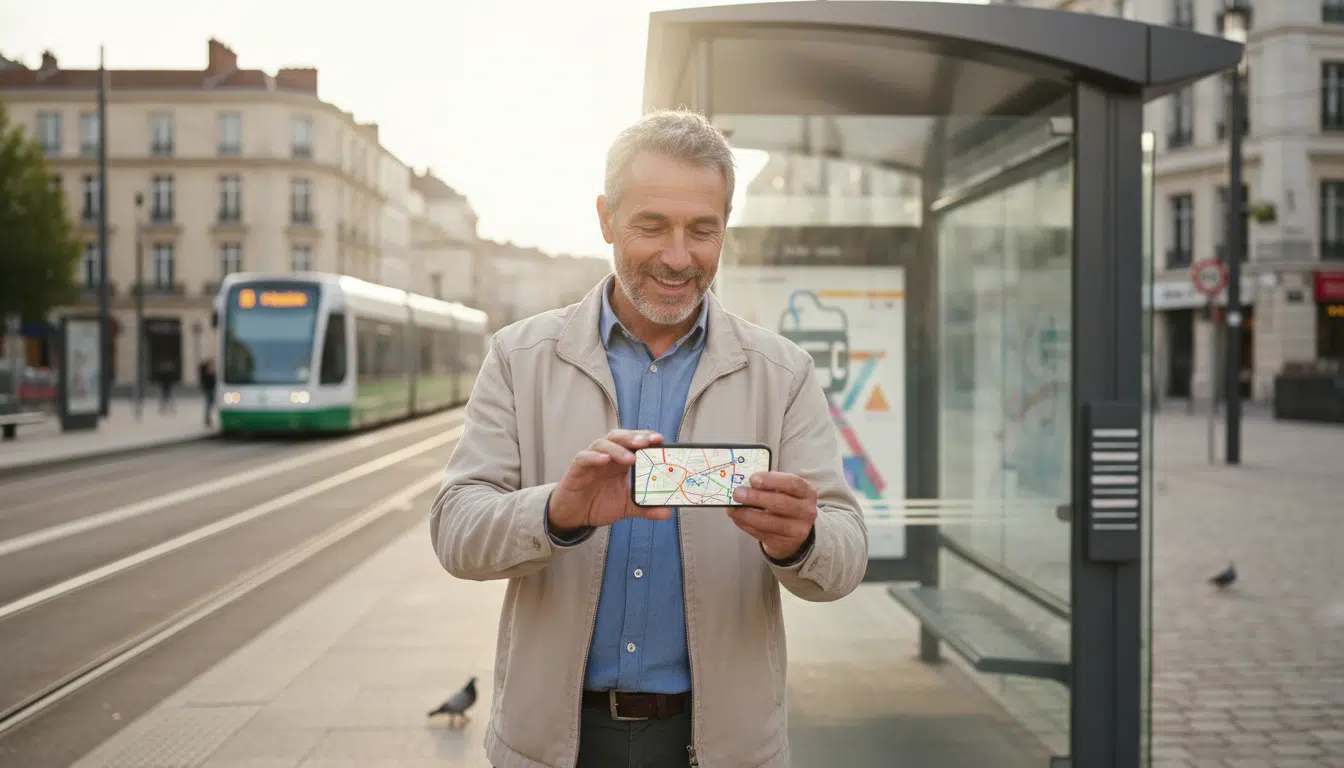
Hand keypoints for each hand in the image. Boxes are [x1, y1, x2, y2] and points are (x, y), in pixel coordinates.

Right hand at [548, 429, 671, 534]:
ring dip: (618, 448)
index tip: (660, 440)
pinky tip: (604, 460)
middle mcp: (608, 456)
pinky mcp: (577, 469)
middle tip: (647, 442)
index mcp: (622, 461)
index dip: (646, 437)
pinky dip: (594, 457)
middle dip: (634, 437)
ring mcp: (592, 460)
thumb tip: (667, 512)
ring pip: (603, 443)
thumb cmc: (600, 503)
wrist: (574, 515)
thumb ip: (646, 507)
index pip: (635, 442)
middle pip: (620, 437)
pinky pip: (584, 457)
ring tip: (630, 458)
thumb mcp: (627, 507)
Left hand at [728, 472, 817, 560]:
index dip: (772, 480)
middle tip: (738, 493)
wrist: (795, 533)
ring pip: (768, 522)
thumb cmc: (786, 503)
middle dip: (756, 498)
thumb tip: (744, 481)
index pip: (793, 483)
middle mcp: (806, 511)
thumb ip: (770, 484)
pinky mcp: (783, 543)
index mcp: (807, 492)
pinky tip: (737, 517)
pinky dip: (746, 525)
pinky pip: (761, 533)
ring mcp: (796, 530)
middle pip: (781, 503)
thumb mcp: (786, 491)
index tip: (753, 479)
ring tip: (732, 508)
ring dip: (746, 514)